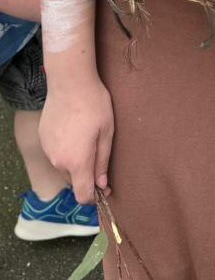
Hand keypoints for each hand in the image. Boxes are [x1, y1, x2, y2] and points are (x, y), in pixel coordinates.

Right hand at [39, 75, 113, 204]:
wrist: (70, 82)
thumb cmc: (94, 105)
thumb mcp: (107, 133)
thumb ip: (103, 162)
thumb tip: (102, 184)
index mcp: (78, 162)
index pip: (83, 195)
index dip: (93, 197)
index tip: (103, 189)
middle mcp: (59, 161)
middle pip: (74, 179)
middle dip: (86, 174)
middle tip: (99, 154)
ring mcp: (49, 150)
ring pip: (64, 165)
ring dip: (75, 160)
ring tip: (86, 137)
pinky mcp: (43, 138)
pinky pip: (56, 152)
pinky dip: (65, 148)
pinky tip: (74, 130)